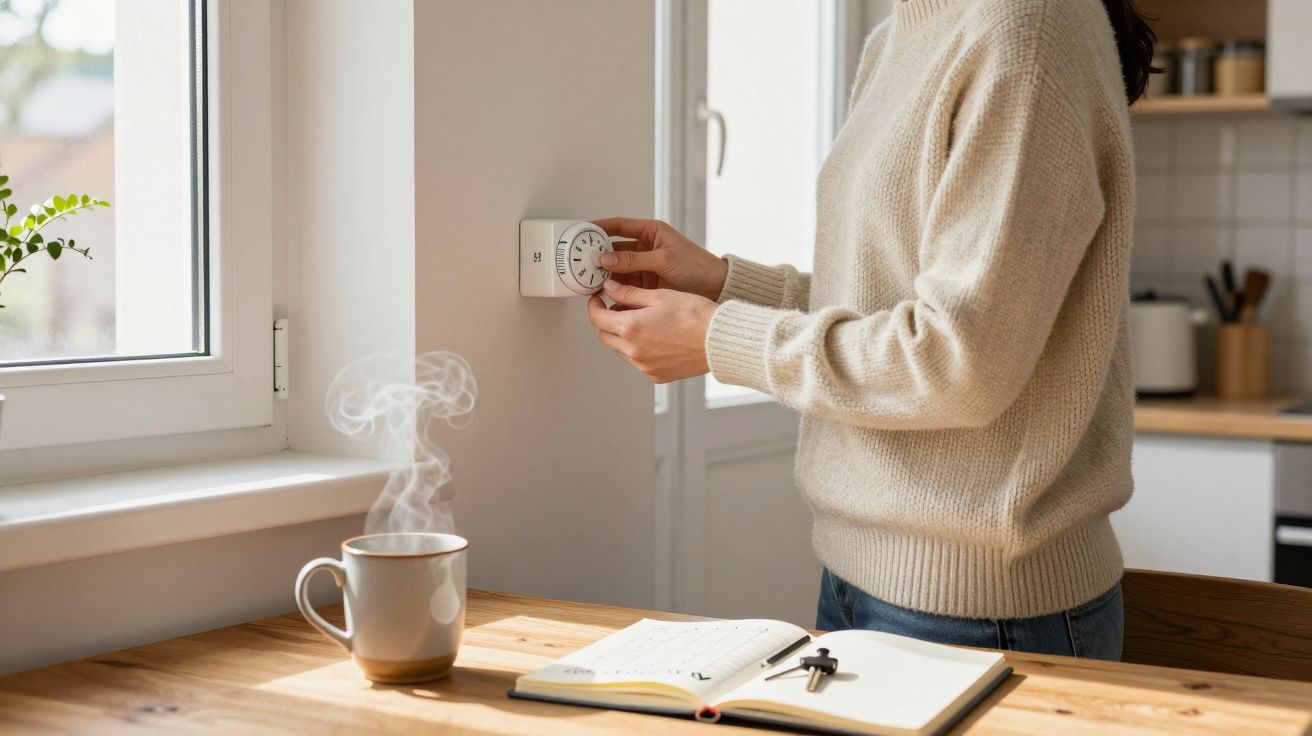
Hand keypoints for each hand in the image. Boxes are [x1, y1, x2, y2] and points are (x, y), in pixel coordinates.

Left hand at [587, 279, 717, 383]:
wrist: (720, 341)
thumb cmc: (694, 315)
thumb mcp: (659, 296)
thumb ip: (629, 293)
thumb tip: (609, 289)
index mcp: (630, 328)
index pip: (596, 318)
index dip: (594, 305)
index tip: (599, 298)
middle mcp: (633, 351)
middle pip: (605, 336)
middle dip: (608, 321)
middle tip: (621, 308)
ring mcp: (644, 366)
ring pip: (621, 350)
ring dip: (624, 336)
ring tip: (644, 322)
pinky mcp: (656, 376)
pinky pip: (639, 362)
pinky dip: (641, 350)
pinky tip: (658, 338)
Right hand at [594, 217, 728, 302]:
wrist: (715, 288)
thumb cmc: (697, 266)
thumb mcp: (664, 259)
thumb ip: (633, 260)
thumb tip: (605, 259)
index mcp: (650, 232)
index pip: (618, 226)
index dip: (599, 227)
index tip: (582, 230)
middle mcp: (644, 248)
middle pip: (614, 250)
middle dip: (598, 255)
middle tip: (582, 262)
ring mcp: (644, 267)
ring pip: (617, 269)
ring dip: (604, 274)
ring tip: (589, 279)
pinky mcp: (646, 285)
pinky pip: (625, 285)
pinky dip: (614, 289)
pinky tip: (604, 292)